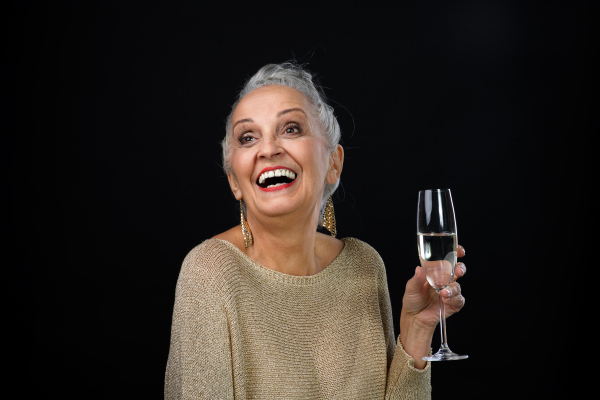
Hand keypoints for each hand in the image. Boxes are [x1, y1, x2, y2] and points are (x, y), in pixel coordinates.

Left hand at [399, 245, 465, 367]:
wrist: (414, 318)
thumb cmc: (412, 300)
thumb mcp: (410, 288)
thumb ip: (416, 279)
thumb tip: (419, 269)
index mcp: (435, 272)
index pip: (448, 259)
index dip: (455, 253)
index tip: (459, 250)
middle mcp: (444, 280)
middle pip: (458, 270)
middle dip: (460, 268)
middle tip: (458, 271)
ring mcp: (449, 291)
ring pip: (458, 286)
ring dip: (453, 288)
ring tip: (443, 293)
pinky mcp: (452, 303)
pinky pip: (458, 300)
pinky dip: (453, 299)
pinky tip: (445, 299)